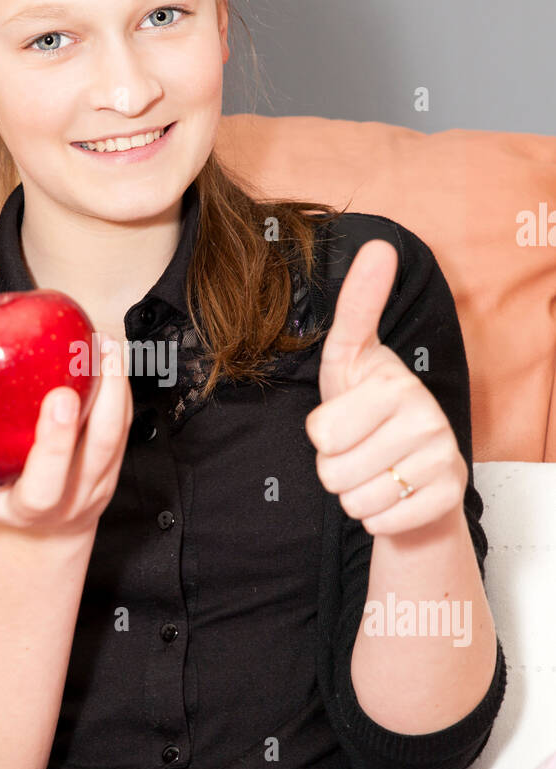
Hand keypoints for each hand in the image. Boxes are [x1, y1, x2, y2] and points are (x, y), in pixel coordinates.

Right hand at [0, 337, 132, 538]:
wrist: (45, 524)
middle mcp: (32, 508)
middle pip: (43, 490)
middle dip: (54, 443)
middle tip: (61, 395)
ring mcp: (75, 496)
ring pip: (99, 456)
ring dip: (107, 402)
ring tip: (101, 353)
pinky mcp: (107, 478)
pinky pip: (119, 434)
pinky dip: (118, 394)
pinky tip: (111, 357)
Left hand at [304, 239, 467, 535]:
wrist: (416, 473)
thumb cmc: (371, 412)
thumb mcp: (351, 360)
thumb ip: (356, 307)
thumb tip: (379, 244)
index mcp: (394, 383)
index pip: (320, 433)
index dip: (321, 436)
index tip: (347, 419)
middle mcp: (426, 417)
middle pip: (332, 471)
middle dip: (335, 469)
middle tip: (361, 451)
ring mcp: (442, 459)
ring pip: (355, 501)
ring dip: (355, 495)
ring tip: (376, 472)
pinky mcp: (449, 497)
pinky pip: (381, 523)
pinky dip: (379, 518)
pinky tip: (395, 496)